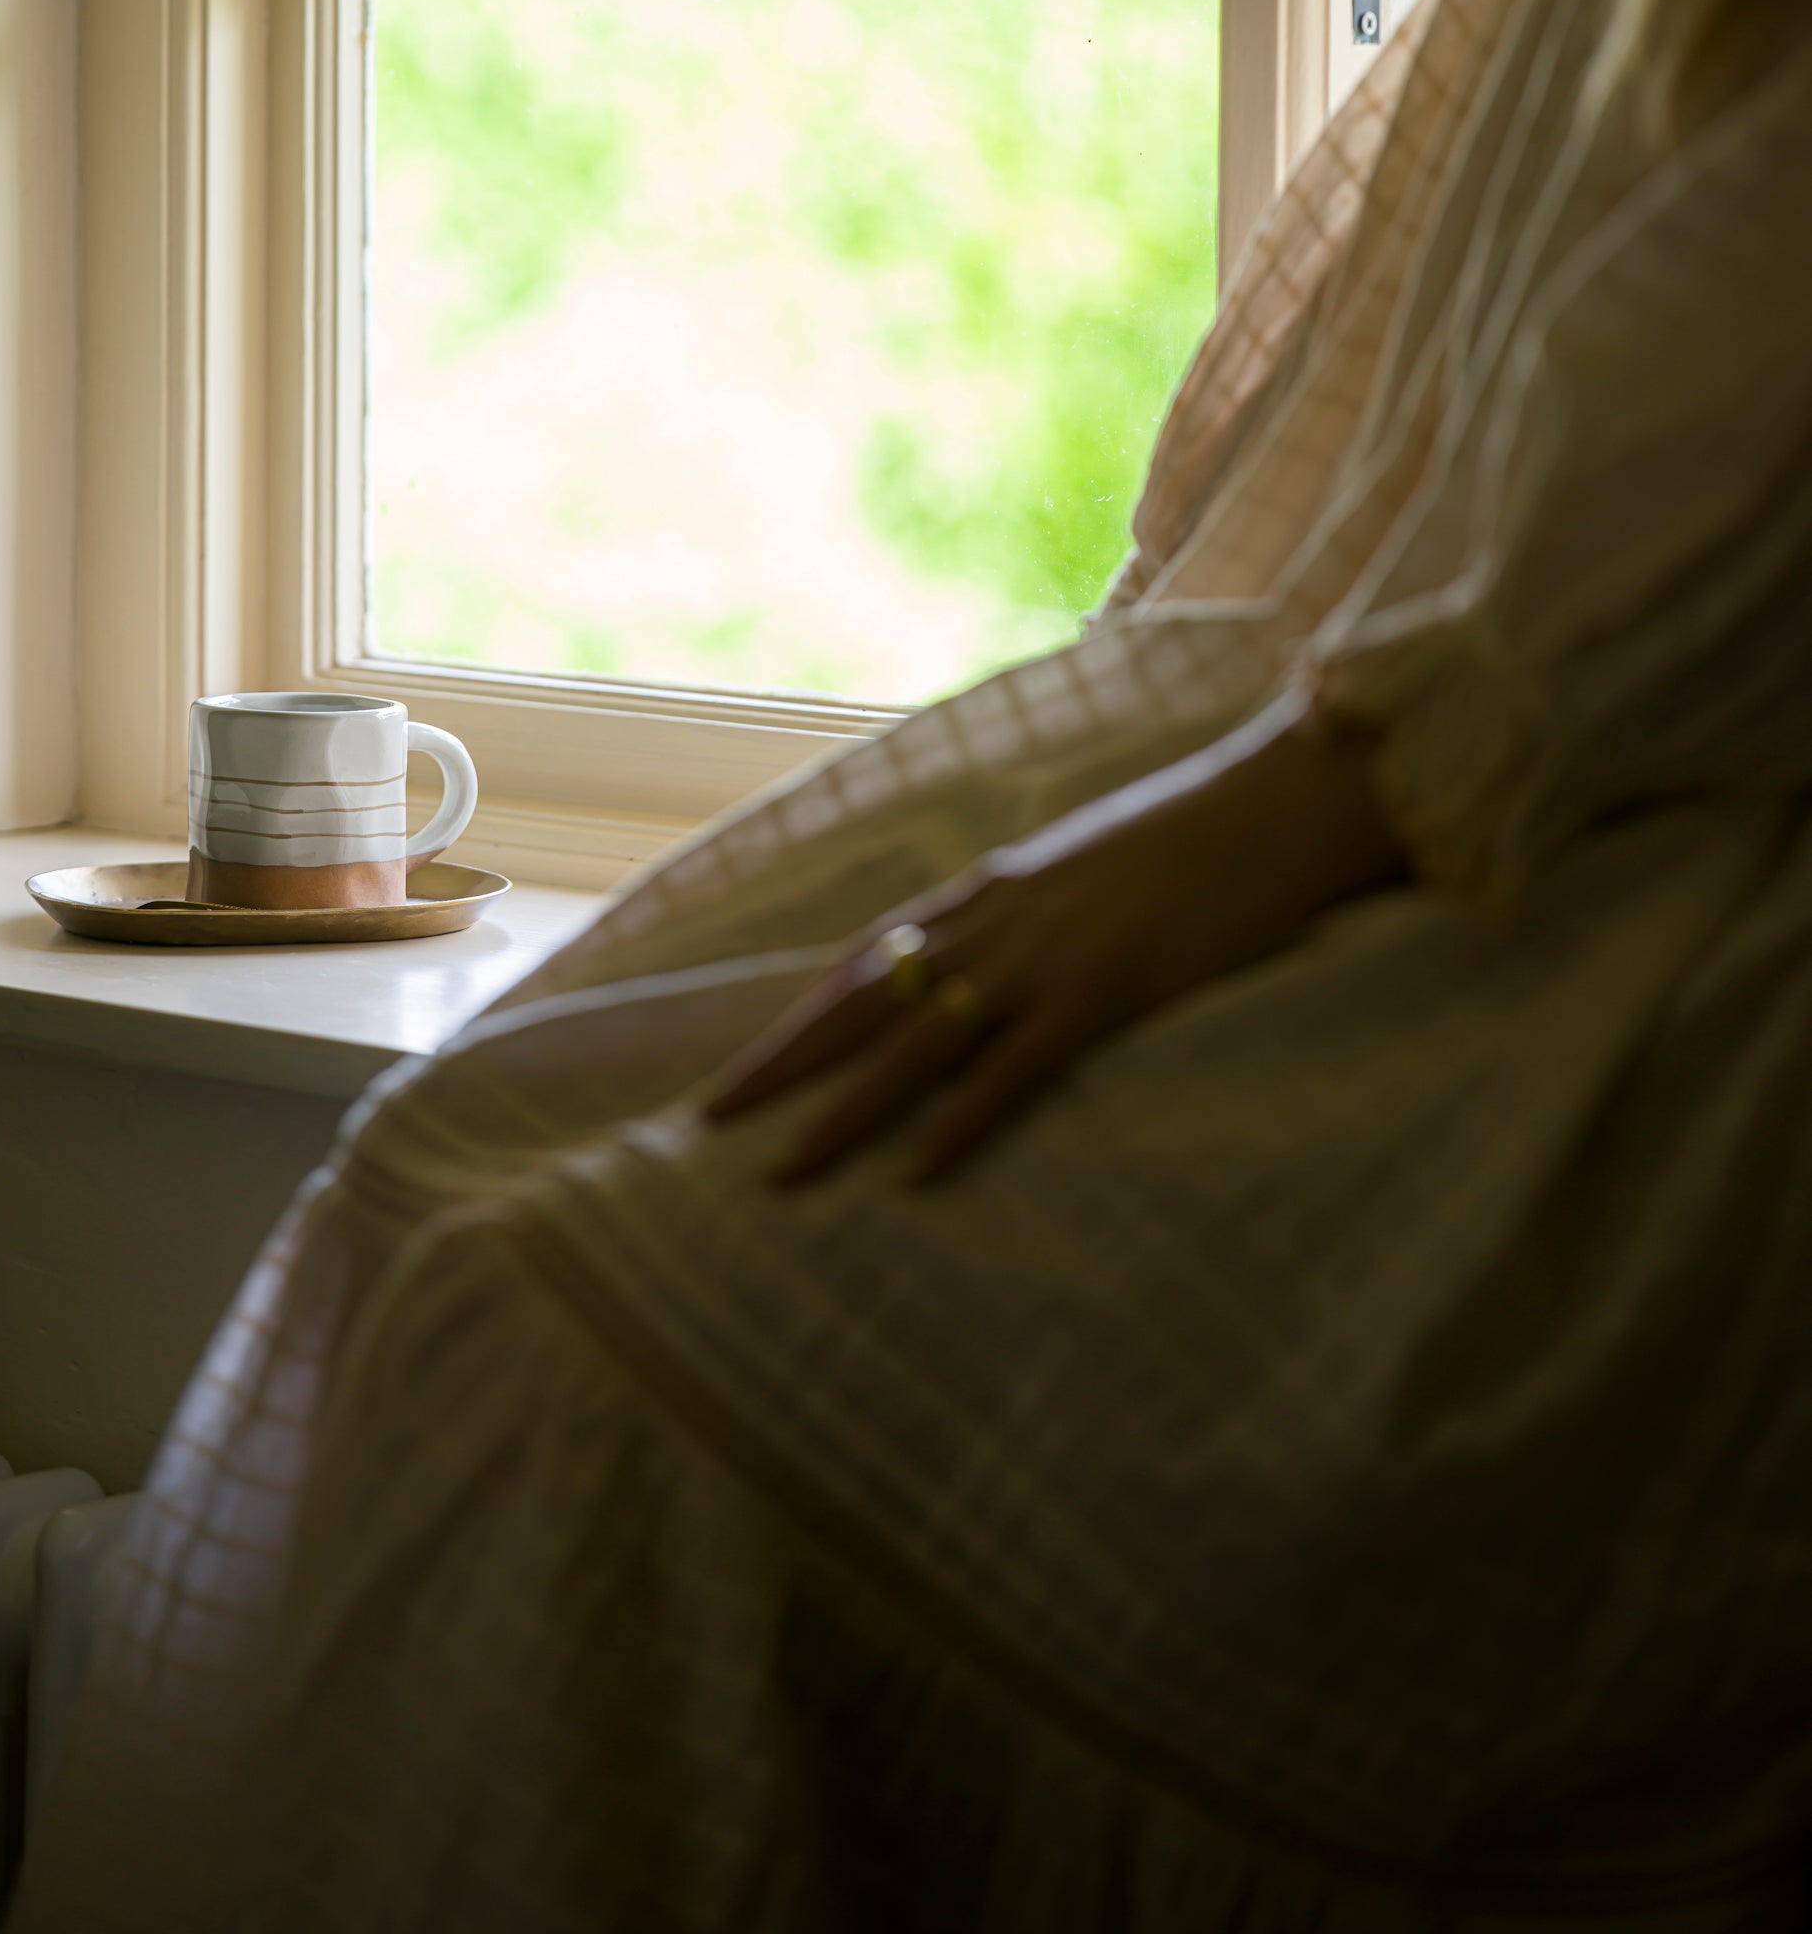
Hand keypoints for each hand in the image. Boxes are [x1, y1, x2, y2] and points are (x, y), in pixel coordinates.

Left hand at [702, 692, 1405, 1186]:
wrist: (1270, 806)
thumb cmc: (1188, 841)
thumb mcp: (1084, 870)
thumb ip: (1028, 913)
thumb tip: (984, 964)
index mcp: (986, 890)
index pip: (864, 961)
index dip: (796, 1018)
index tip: (737, 1068)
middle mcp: (994, 920)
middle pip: (862, 1001)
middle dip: (782, 1065)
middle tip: (708, 1120)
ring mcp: (1044, 955)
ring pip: (917, 1042)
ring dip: (845, 1109)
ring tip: (786, 1166)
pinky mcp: (1103, 991)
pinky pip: (1016, 1068)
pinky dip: (963, 1120)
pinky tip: (918, 1171)